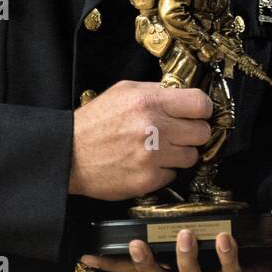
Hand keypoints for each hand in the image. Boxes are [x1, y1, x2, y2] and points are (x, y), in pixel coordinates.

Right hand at [69, 80, 211, 199]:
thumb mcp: (124, 91)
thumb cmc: (95, 123)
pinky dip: (164, 171)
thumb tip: (183, 95)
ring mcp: (152, 156)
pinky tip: (148, 163)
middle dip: (193, 132)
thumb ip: (156, 91)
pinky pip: (174, 175)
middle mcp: (154, 127)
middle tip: (180, 132)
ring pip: (192, 156)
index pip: (200, 103)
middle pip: (202, 132)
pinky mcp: (148, 180)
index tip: (197, 113)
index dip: (202, 109)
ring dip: (180, 153)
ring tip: (162, 149)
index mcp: (150, 101)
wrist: (69, 154)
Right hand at [80, 230, 271, 271]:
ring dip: (185, 256)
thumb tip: (156, 204)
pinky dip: (226, 252)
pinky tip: (223, 236)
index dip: (114, 265)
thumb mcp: (199, 247)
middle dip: (145, 264)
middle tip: (135, 245)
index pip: (139, 270)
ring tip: (184, 234)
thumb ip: (177, 232)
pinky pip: (229, 268)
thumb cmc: (230, 260)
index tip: (90, 255)